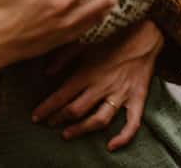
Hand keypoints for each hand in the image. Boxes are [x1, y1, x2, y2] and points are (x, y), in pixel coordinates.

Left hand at [31, 19, 163, 150]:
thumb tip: (46, 72)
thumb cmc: (112, 36)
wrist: (144, 33)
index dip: (47, 108)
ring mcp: (121, 94)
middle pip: (77, 110)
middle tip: (49, 124)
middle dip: (59, 119)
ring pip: (99, 120)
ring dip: (82, 130)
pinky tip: (111, 146)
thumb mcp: (84, 41)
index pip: (62, 95)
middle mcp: (102, 86)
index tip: (35, 117)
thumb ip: (63, 57)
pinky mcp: (137, 98)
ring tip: (68, 134)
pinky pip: (132, 123)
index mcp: (87, 72)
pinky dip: (123, 137)